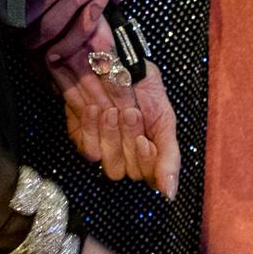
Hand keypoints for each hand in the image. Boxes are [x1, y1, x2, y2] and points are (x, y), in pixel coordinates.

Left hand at [49, 47, 180, 199]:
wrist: (113, 59)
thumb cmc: (143, 87)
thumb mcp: (164, 118)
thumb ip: (170, 156)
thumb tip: (170, 195)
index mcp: (150, 154)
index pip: (150, 178)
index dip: (147, 162)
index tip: (144, 139)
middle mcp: (127, 155)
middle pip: (128, 171)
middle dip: (129, 140)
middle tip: (129, 113)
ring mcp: (104, 148)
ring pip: (107, 165)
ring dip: (110, 137)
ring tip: (111, 110)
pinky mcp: (82, 139)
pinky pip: (86, 149)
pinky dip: (90, 130)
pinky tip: (93, 109)